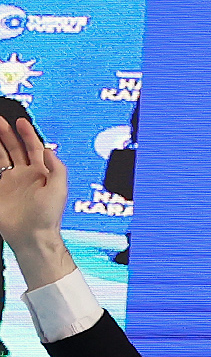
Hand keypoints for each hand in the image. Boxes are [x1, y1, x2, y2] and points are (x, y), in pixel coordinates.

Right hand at [0, 113, 66, 255]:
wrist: (31, 236)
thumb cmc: (48, 217)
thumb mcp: (59, 189)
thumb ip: (57, 168)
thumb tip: (49, 150)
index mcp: (42, 173)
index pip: (34, 148)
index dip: (28, 134)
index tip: (21, 121)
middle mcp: (26, 175)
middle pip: (15, 148)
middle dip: (7, 134)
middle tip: (0, 121)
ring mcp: (11, 181)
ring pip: (2, 156)